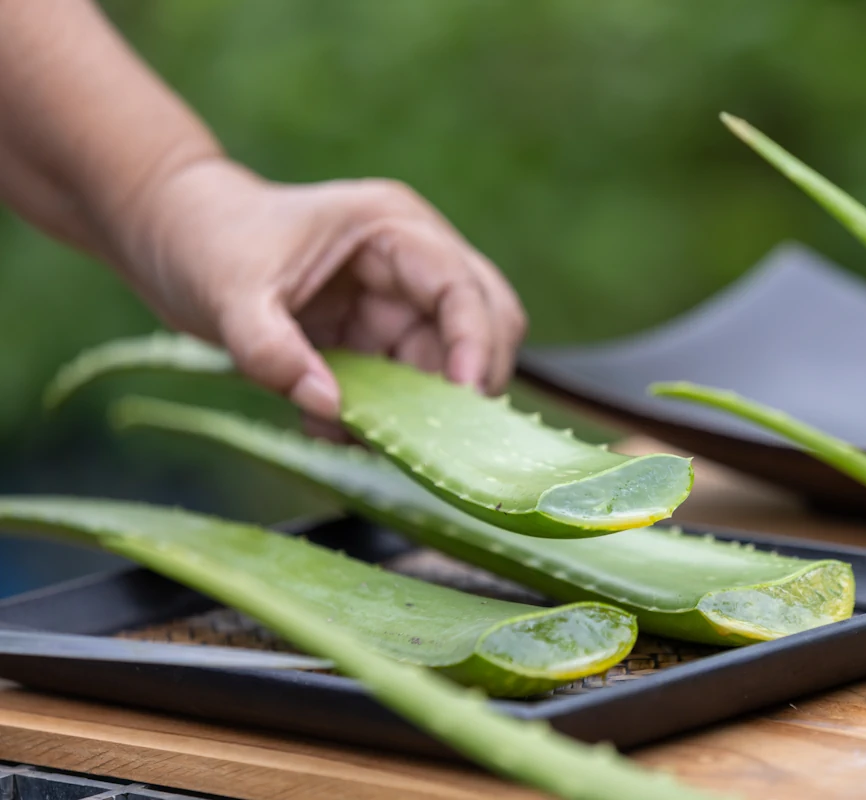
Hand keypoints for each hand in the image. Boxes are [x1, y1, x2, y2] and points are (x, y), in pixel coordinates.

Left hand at [118, 158, 526, 424]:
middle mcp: (411, 261)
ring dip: (419, 406)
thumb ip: (274, 353)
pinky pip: (407, 384)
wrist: (171, 236)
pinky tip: (330, 420)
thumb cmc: (204, 242)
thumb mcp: (230, 297)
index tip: (464, 400)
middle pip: (488, 320)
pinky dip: (384, 415)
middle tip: (437, 431)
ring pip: (450, 362)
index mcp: (391, 228)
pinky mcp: (380, 335)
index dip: (475, 343)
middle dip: (470, 379)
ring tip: (357, 429)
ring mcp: (399, 300)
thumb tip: (335, 409)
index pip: (461, 286)